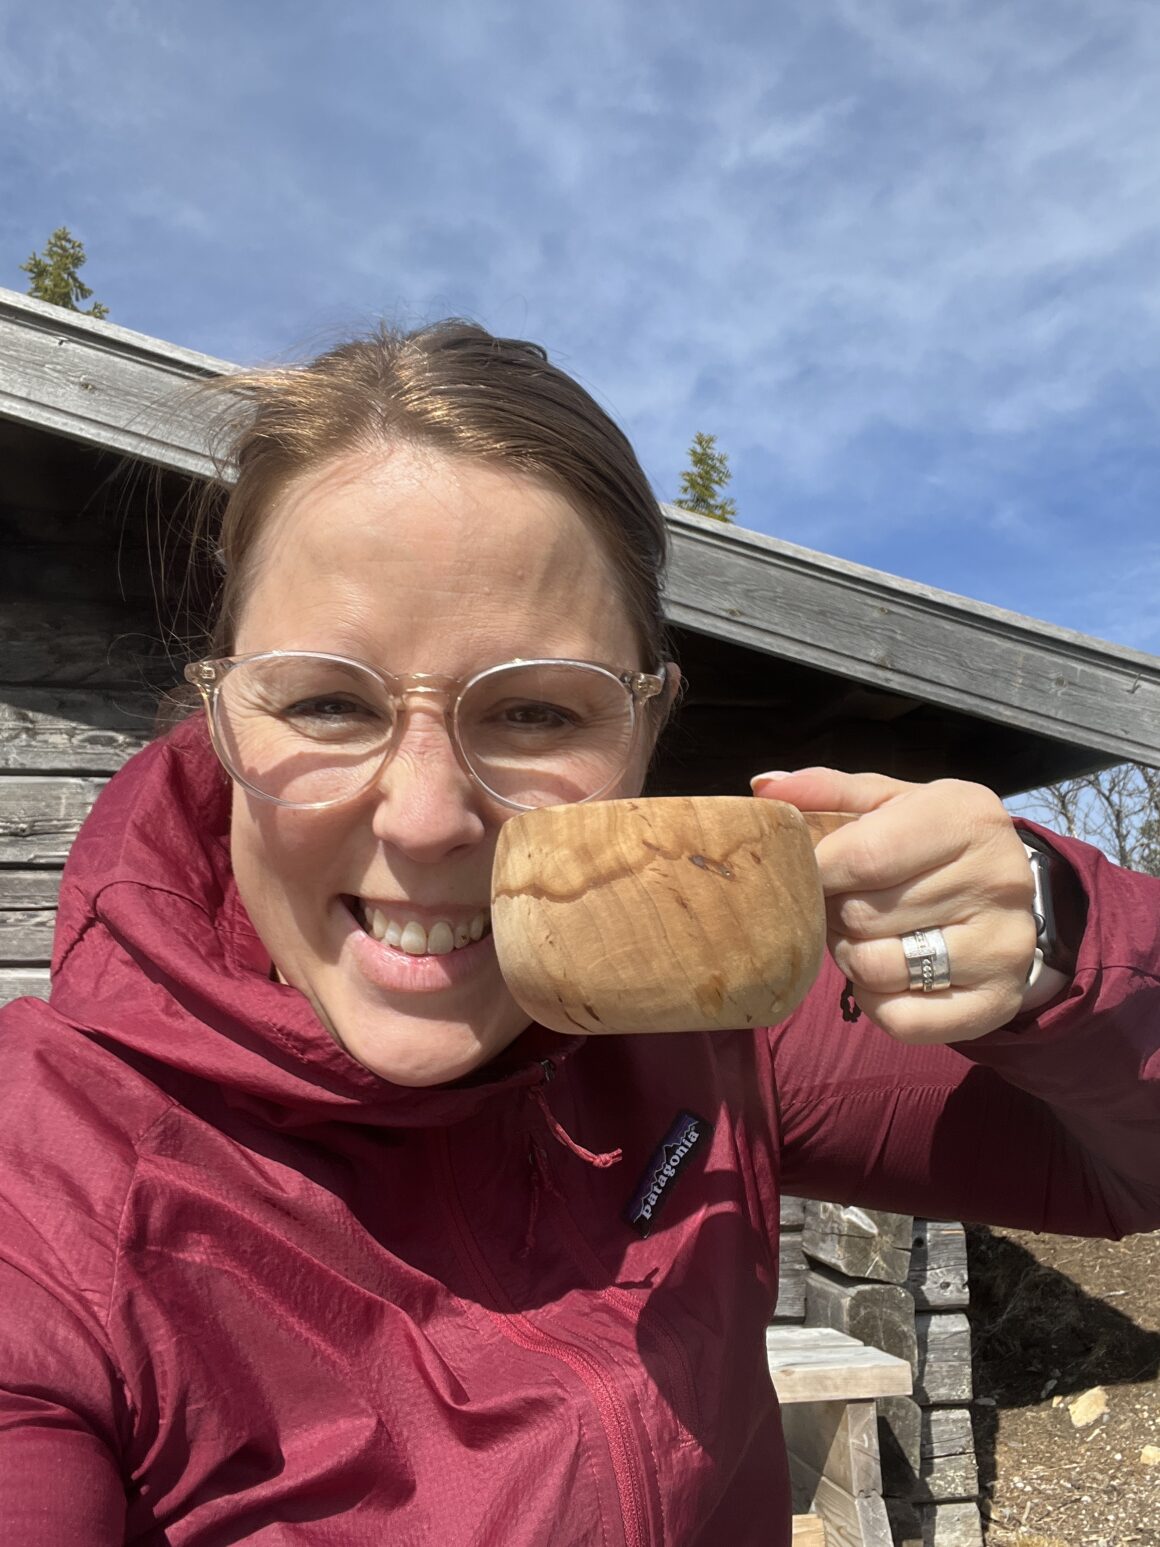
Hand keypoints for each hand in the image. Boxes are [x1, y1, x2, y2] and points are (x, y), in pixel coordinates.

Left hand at [751, 767, 1037, 1042]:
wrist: (1008, 896)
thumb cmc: (931, 842)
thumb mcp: (889, 803)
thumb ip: (827, 791)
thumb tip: (765, 787)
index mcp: (967, 818)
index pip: (862, 856)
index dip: (816, 872)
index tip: (806, 873)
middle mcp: (998, 880)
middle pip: (863, 916)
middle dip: (834, 913)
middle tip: (843, 905)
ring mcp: (1004, 947)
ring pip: (876, 968)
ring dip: (852, 956)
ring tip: (865, 935)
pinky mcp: (997, 1002)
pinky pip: (902, 1020)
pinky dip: (877, 1002)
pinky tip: (888, 974)